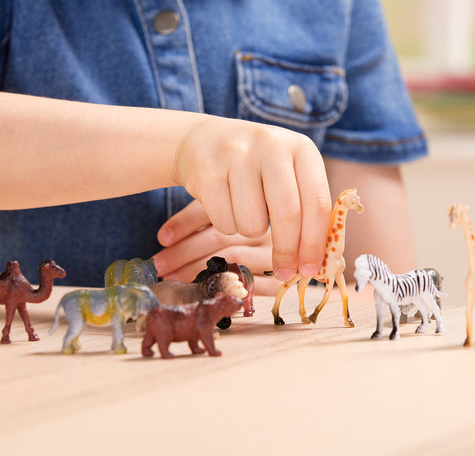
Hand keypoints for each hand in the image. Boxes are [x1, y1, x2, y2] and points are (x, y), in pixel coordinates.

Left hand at [152, 199, 272, 282]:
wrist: (296, 257)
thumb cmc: (247, 237)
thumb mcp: (226, 219)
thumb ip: (203, 219)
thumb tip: (164, 238)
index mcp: (251, 203)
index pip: (214, 208)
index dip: (184, 223)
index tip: (162, 238)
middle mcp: (265, 226)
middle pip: (221, 235)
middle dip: (184, 251)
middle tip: (159, 264)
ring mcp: (274, 252)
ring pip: (231, 257)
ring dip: (196, 269)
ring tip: (171, 278)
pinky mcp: (278, 279)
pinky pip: (246, 283)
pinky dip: (218, 287)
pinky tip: (197, 289)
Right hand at [173, 118, 330, 280]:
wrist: (205, 141)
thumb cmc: (256, 168)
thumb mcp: (287, 174)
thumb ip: (306, 209)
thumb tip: (315, 263)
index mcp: (301, 148)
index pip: (317, 203)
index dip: (315, 243)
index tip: (310, 270)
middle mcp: (271, 145)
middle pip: (288, 215)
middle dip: (287, 252)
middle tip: (284, 272)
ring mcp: (237, 155)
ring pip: (253, 224)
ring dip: (250, 231)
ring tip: (245, 210)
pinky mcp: (207, 171)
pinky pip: (224, 223)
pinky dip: (227, 225)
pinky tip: (225, 204)